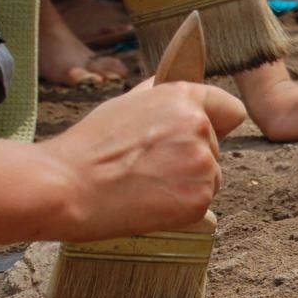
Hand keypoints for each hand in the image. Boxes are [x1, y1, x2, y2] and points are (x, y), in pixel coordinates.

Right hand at [38, 81, 246, 241]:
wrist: (65, 187)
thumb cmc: (89, 148)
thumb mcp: (126, 104)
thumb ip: (161, 95)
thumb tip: (180, 88)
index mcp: (183, 98)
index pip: (232, 111)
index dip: (218, 124)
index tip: (203, 135)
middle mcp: (199, 127)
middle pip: (217, 150)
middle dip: (191, 159)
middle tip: (148, 166)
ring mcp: (202, 164)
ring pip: (211, 178)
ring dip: (187, 184)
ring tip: (146, 184)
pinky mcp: (199, 199)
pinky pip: (202, 205)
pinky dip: (181, 209)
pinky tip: (150, 202)